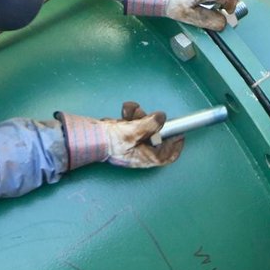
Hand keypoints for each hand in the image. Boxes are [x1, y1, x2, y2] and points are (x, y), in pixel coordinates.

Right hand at [56, 102, 183, 169]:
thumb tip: (161, 117)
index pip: (166, 156)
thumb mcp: (133, 132)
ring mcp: (130, 141)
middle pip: (155, 135)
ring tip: (129, 111)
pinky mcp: (122, 133)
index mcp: (144, 157)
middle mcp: (139, 150)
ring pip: (142, 125)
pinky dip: (128, 115)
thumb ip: (149, 124)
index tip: (180, 135)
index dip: (175, 147)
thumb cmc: (110, 141)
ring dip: (137, 115)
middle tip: (144, 114)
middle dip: (149, 121)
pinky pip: (131, 122)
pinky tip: (123, 112)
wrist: (88, 137)